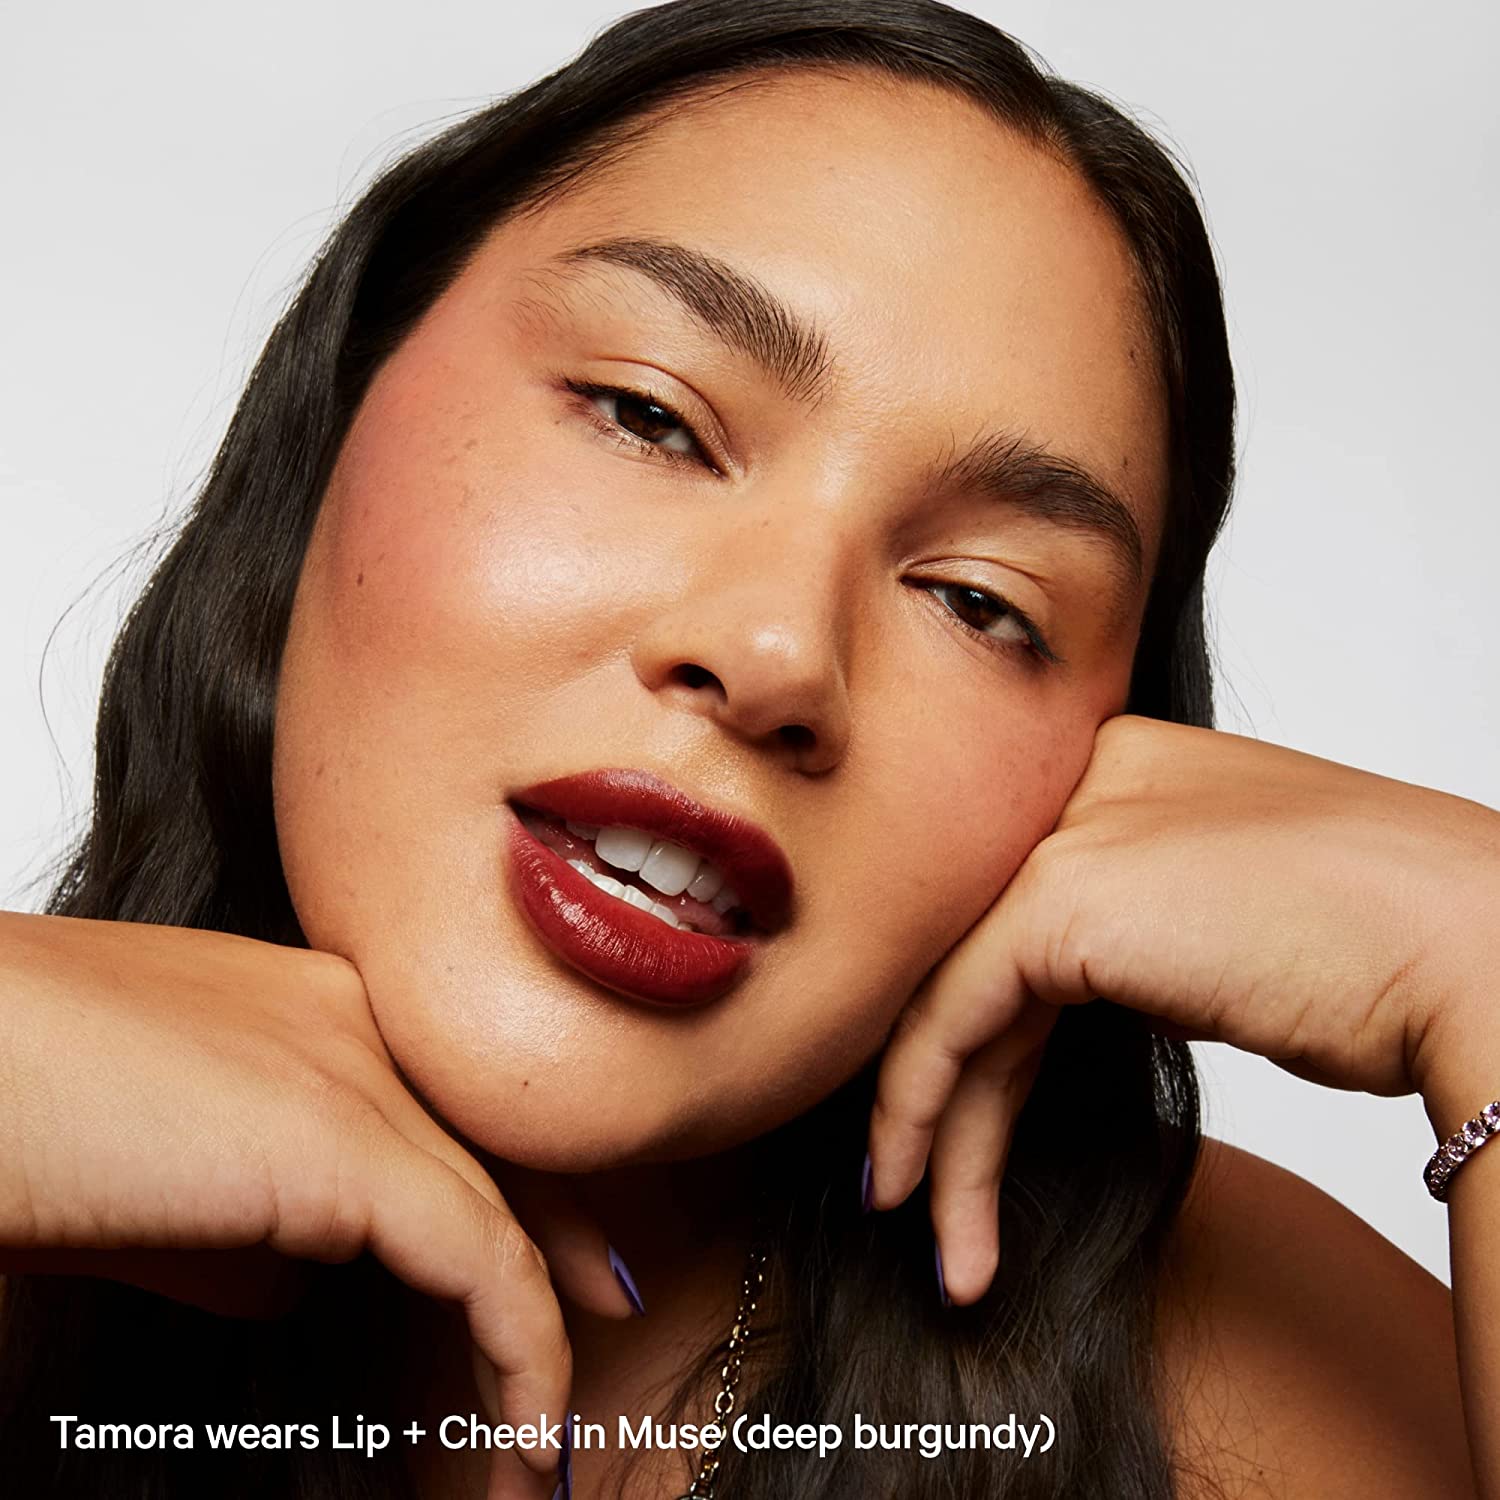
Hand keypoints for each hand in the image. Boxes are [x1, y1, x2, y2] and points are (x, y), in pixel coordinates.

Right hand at [0, 912, 625, 1498]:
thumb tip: (293, 1276)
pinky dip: (517, 1354)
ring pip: (495, 1206)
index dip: (512, 1183)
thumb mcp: (152, 1172)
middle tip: (602, 1310)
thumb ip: (240, 1216)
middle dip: (557, 1240)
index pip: (451, 1103)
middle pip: (496, 1144)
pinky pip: (478, 1259)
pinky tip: (523, 1429)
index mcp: (313, 1005)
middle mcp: (353, 1020)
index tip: (556, 1259)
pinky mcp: (347, 1140)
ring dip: (529, 1329)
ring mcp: (356, 1070)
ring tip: (542, 1432)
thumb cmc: (17, 1112)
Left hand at [865, 716, 1499, 1303]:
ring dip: (936, 1135)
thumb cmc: (1380, 957)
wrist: (1476, 952)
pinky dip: (923, 1115)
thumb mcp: (1215, 920)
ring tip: (938, 1245)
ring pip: (949, 994)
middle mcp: (1077, 781)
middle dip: (941, 1089)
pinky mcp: (1059, 893)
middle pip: (971, 953)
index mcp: (1120, 766)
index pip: (1006, 908)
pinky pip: (950, 1019)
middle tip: (919, 1196)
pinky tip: (928, 1202)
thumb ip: (1127, 929)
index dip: (971, 1026)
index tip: (952, 1125)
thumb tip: (1045, 1000)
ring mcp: (1065, 828)